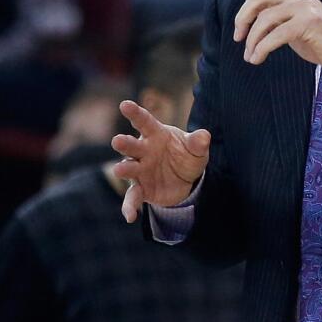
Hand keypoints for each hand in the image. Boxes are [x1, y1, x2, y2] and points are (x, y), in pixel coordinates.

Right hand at [112, 100, 209, 221]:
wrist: (186, 179)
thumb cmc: (186, 155)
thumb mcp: (196, 149)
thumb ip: (198, 142)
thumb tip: (204, 137)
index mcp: (155, 134)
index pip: (144, 121)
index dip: (134, 113)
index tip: (124, 104)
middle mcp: (143, 150)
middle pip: (131, 145)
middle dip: (124, 143)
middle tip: (117, 141)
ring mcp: (140, 169)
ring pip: (128, 168)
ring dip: (123, 169)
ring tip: (119, 170)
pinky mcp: (141, 188)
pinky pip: (133, 197)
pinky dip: (129, 206)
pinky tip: (130, 217)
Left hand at [231, 0, 321, 71]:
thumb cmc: (318, 37)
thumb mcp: (292, 23)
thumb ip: (274, 17)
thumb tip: (247, 26)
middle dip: (242, 20)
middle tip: (238, 39)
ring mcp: (303, 6)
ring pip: (263, 20)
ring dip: (252, 41)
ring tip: (250, 56)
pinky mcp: (308, 21)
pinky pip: (275, 36)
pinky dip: (262, 49)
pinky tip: (258, 58)